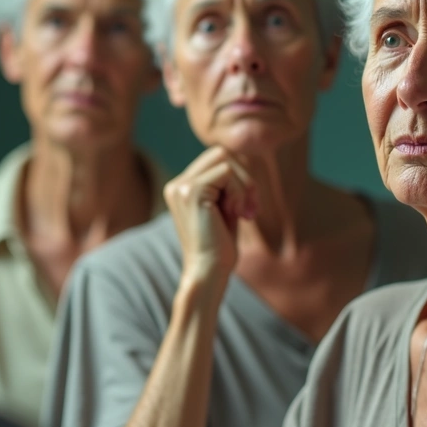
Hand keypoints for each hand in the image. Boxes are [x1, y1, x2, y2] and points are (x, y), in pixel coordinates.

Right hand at [164, 146, 257, 286]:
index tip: (247, 207)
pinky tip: (237, 214)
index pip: (216, 160)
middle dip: (243, 177)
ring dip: (243, 185)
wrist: (209, 272)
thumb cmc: (220, 247)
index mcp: (181, 188)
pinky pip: (226, 173)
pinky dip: (239, 192)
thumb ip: (229, 184)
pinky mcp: (191, 191)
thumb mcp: (225, 208)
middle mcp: (177, 185)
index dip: (238, 178)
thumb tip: (242, 158)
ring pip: (225, 160)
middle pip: (221, 153)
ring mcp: (181, 186)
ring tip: (243, 213)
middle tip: (250, 208)